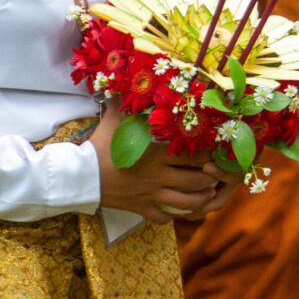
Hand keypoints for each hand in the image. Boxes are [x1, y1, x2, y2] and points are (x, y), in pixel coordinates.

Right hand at [90, 104, 233, 224]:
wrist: (81, 175)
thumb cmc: (100, 146)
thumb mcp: (115, 120)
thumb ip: (125, 102)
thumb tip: (127, 80)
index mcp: (156, 155)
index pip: (191, 155)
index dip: (207, 154)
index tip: (214, 151)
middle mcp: (159, 177)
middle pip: (195, 181)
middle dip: (210, 178)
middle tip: (217, 173)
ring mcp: (151, 195)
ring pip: (185, 203)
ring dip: (200, 200)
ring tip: (208, 194)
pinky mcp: (140, 208)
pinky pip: (161, 218)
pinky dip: (170, 216)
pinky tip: (173, 211)